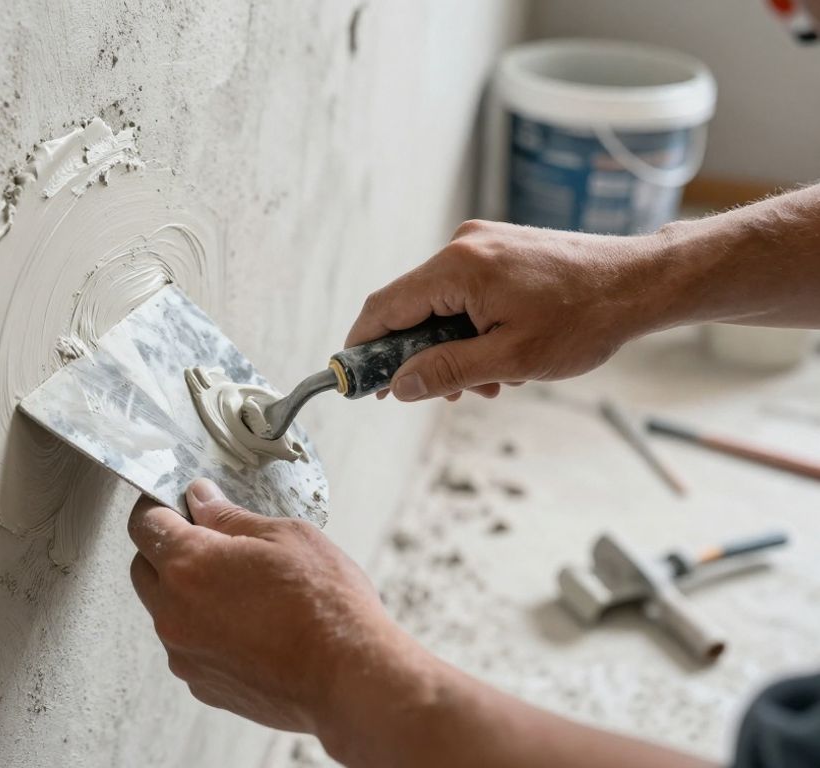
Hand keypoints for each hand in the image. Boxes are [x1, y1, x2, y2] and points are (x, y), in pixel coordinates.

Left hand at [127, 478, 428, 749]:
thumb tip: (200, 499)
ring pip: (165, 610)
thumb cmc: (325, 605)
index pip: (144, 524)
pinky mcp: (202, 685)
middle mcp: (173, 612)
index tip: (181, 504)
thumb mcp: (285, 537)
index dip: (160, 507)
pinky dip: (204, 630)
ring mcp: (184, 654)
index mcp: (188, 565)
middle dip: (167, 549)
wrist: (350, 680)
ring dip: (186, 593)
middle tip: (212, 542)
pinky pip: (188, 646)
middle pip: (144, 568)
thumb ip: (230, 517)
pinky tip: (248, 625)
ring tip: (240, 589)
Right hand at [346, 220, 662, 401]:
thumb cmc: (584, 318)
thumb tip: (399, 386)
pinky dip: (471, 328)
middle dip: (418, 356)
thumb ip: (446, 372)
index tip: (354, 381)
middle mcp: (463, 247)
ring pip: (441, 305)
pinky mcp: (501, 251)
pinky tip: (500, 357)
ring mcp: (483, 245)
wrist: (643, 282)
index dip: (362, 347)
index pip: (384, 307)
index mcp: (458, 268)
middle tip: (438, 394)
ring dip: (450, 348)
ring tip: (486, 383)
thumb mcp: (510, 359)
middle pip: (411, 307)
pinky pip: (466, 294)